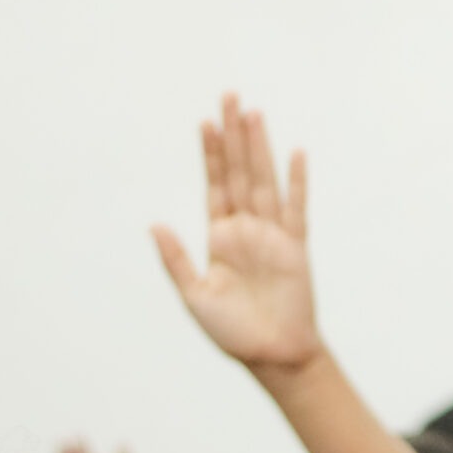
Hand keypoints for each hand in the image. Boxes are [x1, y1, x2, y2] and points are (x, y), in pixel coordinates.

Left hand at [153, 95, 320, 376]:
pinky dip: (297, 182)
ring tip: (254, 113)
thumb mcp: (194, 295)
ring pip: (264, 181)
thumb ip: (175, 259)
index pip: (215, 185)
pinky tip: (295, 154)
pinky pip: (296, 209)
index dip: (211, 154)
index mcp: (220, 237)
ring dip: (259, 148)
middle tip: (229, 97)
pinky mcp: (295, 248)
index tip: (206, 122)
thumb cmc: (233, 331)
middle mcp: (246, 229)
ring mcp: (272, 236)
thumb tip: (155, 224)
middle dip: (234, 136)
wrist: (273, 356)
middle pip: (240, 173)